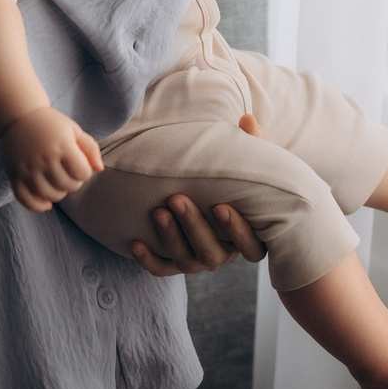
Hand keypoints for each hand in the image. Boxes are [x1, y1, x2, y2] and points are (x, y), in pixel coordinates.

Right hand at [0, 105, 103, 211]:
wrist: (19, 116)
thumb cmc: (50, 123)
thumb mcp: (74, 129)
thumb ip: (90, 148)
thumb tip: (100, 169)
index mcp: (62, 146)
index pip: (83, 173)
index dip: (85, 172)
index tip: (78, 165)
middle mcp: (45, 158)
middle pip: (68, 186)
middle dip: (73, 183)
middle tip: (68, 174)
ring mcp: (28, 168)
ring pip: (49, 195)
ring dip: (58, 194)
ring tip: (58, 184)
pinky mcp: (14, 175)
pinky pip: (26, 200)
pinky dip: (37, 206)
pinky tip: (46, 203)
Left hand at [128, 115, 271, 275]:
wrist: (213, 194)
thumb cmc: (235, 179)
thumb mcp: (247, 164)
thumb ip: (253, 145)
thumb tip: (247, 120)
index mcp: (249, 234)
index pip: (251, 247)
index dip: (237, 231)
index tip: (220, 206)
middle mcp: (225, 251)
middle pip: (213, 253)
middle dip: (194, 227)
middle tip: (176, 199)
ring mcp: (200, 259)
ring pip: (187, 261)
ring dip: (171, 238)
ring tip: (157, 212)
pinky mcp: (177, 262)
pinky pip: (163, 268)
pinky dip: (149, 260)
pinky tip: (134, 243)